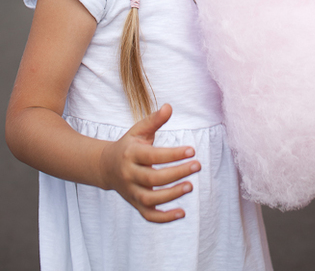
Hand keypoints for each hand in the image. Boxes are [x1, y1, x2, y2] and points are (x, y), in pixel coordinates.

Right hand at [99, 104, 200, 222]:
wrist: (106, 167)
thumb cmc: (129, 145)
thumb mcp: (138, 130)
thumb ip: (154, 120)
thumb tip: (169, 107)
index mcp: (131, 154)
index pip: (153, 156)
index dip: (172, 154)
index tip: (192, 150)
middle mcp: (129, 174)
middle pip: (153, 178)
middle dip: (176, 173)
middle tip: (197, 166)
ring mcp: (131, 191)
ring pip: (150, 199)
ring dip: (171, 195)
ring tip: (190, 186)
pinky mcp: (135, 204)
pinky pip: (148, 216)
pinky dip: (164, 218)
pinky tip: (182, 213)